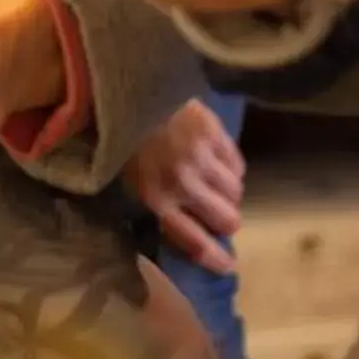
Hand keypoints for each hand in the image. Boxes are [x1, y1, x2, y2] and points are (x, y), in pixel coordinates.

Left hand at [126, 99, 244, 273]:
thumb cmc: (121, 143)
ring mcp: (203, 157)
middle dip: (225, 223)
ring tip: (216, 188)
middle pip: (227, 220)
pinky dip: (231, 169)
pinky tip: (219, 165)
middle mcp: (185, 184)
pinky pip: (237, 164)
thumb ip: (155, 207)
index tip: (227, 266)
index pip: (196, 242)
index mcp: (157, 200)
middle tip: (218, 216)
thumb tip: (183, 230)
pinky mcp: (215, 133)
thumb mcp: (128, 183)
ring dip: (228, 195)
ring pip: (236, 193)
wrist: (124, 92)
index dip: (215, 259)